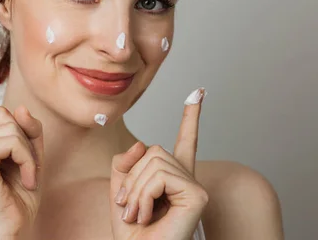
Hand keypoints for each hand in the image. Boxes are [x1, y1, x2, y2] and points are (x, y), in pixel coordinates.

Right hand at [0, 45, 43, 238]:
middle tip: (24, 168)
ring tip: (22, 175)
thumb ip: (28, 129)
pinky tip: (22, 178)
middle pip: (4, 113)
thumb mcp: (31, 156)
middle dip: (25, 139)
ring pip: (10, 125)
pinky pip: (11, 139)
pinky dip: (26, 158)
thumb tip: (19, 108)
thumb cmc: (16, 197)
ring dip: (27, 151)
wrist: (9, 229)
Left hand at [110, 88, 207, 239]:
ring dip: (135, 190)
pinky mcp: (197, 195)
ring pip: (155, 161)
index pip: (185, 140)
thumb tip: (143, 145)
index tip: (198, 92)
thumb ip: (126, 163)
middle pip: (153, 150)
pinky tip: (148, 215)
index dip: (191, 116)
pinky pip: (160, 176)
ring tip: (138, 215)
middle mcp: (187, 178)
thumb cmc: (133, 231)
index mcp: (172, 176)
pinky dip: (144, 195)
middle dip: (131, 178)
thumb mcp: (120, 190)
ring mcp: (195, 186)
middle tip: (130, 207)